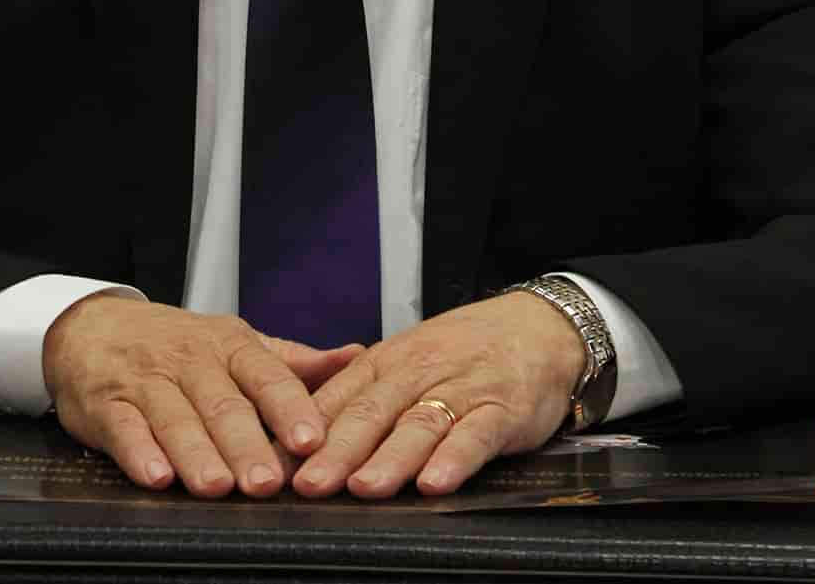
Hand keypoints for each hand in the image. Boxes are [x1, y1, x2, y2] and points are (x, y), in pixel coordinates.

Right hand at [41, 294, 361, 497]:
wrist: (93, 326)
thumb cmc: (175, 344)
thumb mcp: (235, 343)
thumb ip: (293, 360)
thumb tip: (357, 357)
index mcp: (229, 346)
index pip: (266, 375)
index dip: (289, 408)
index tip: (313, 440)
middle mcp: (190, 361)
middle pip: (222, 404)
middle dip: (247, 444)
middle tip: (269, 482)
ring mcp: (147, 382)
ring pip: (175, 418)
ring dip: (197, 454)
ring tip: (218, 486)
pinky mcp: (107, 405)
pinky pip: (124, 428)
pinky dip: (139, 453)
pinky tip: (156, 476)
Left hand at [290, 291, 584, 497]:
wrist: (538, 327)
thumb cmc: (461, 353)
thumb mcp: (404, 364)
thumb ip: (359, 400)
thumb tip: (296, 443)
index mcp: (385, 363)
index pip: (336, 399)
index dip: (304, 433)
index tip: (277, 463)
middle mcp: (417, 372)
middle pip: (371, 412)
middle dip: (337, 451)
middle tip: (307, 484)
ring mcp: (461, 389)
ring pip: (419, 424)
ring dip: (390, 458)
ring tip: (364, 488)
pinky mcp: (502, 408)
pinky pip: (475, 434)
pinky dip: (454, 459)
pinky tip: (435, 483)